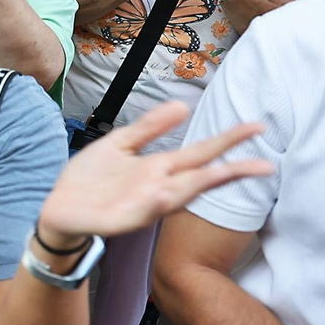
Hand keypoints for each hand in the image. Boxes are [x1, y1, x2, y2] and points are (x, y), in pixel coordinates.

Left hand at [36, 101, 270, 247]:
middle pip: (200, 177)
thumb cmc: (92, 178)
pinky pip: (139, 212)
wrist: (59, 206)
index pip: (201, 153)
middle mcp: (158, 187)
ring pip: (176, 196)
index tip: (257, 128)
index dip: (228, 141)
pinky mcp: (120, 220)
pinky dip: (152, 204)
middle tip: (264, 164)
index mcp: (158, 168)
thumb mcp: (120, 144)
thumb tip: (182, 105)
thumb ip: (150, 127)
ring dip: (196, 185)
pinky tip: (162, 193)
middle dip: (230, 171)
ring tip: (221, 172)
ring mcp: (141, 205)